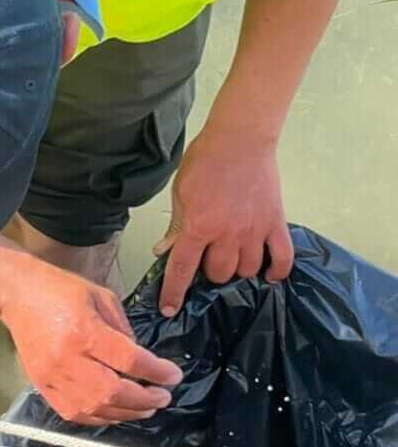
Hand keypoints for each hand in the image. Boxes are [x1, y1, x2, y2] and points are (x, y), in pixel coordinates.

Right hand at [0, 260, 181, 424]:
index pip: (129, 361)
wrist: (17, 296)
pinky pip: (75, 415)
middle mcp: (68, 360)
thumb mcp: (102, 297)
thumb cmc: (61, 290)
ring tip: (145, 408)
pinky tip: (116, 412)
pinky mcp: (43, 388)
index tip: (173, 376)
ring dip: (126, 413)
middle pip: (113, 393)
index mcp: (85, 332)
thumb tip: (140, 362)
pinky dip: (100, 418)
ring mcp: (53, 378)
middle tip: (162, 397)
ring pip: (95, 409)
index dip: (156, 372)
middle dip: (144, 400)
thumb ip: (123, 330)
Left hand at [154, 128, 293, 316]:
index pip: (182, 270)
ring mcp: (254, 230)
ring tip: (234, 258)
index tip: (170, 310)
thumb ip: (175, 226)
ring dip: (238, 270)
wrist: (241, 136)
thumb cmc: (206, 161)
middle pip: (219, 274)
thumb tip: (164, 251)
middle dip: (210, 273)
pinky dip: (277, 271)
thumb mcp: (180, 192)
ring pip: (246, 271)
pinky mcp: (275, 223)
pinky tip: (269, 275)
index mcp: (198, 227)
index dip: (174, 294)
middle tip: (209, 259)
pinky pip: (282, 257)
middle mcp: (227, 234)